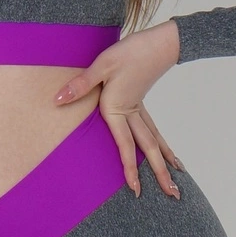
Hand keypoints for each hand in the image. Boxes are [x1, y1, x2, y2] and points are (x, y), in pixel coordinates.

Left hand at [54, 19, 182, 198]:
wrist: (156, 41)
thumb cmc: (129, 52)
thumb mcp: (102, 65)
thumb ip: (81, 84)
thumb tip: (58, 99)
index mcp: (120, 109)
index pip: (126, 145)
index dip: (130, 168)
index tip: (135, 189)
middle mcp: (133, 115)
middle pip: (149, 149)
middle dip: (160, 173)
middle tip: (173, 195)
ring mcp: (140, 111)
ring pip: (155, 142)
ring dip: (165, 163)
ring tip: (177, 182)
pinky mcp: (142, 106)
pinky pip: (154, 132)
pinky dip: (163, 147)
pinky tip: (170, 157)